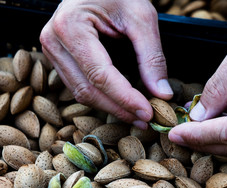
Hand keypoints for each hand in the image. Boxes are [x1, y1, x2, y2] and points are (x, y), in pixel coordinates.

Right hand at [40, 0, 172, 128]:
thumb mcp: (142, 18)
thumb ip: (152, 57)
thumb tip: (161, 94)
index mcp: (70, 27)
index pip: (100, 76)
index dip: (125, 99)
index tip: (148, 112)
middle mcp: (53, 41)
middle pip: (88, 90)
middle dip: (119, 109)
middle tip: (145, 120)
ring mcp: (53, 50)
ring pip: (81, 93)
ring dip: (111, 108)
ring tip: (137, 115)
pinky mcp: (59, 57)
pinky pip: (79, 86)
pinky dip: (102, 98)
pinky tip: (122, 103)